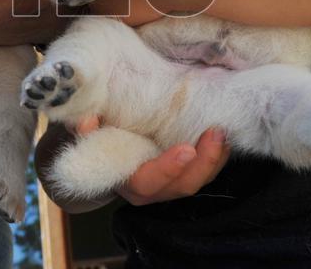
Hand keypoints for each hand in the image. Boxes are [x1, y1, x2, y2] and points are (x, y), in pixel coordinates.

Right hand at [77, 116, 229, 205]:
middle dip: (203, 163)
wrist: (106, 147)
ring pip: (198, 181)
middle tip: (215, 134)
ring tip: (223, 133)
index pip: (149, 182)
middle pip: (182, 186)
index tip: (186, 149)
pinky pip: (206, 172)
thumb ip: (85, 129)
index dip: (168, 169)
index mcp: (127, 181)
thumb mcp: (87, 132)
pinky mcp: (185, 174)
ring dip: (215, 160)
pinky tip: (225, 137)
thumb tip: (87, 121)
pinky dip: (218, 157)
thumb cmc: (98, 138)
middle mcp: (152, 189)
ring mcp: (171, 184)